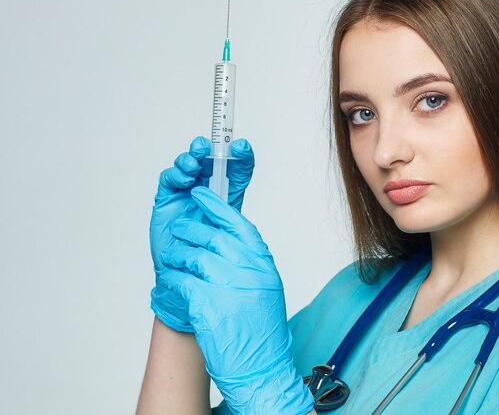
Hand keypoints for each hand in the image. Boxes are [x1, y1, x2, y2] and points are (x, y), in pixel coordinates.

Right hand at [149, 136, 254, 331]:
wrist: (190, 281)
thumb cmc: (215, 258)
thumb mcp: (236, 235)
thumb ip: (241, 213)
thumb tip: (250, 206)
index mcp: (228, 195)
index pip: (236, 169)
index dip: (240, 156)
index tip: (242, 147)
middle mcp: (206, 191)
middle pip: (208, 160)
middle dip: (208, 148)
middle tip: (207, 145)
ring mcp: (185, 195)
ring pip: (186, 166)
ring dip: (189, 160)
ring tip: (194, 163)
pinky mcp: (166, 202)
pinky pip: (168, 181)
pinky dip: (175, 175)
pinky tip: (183, 179)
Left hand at [157, 186, 312, 414]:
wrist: (261, 367)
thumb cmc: (261, 331)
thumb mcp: (265, 289)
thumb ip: (249, 263)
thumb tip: (226, 240)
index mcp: (264, 265)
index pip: (238, 225)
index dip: (216, 207)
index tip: (201, 195)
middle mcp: (250, 272)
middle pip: (214, 237)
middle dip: (190, 231)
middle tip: (177, 230)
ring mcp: (231, 288)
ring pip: (195, 257)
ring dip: (178, 256)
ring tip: (171, 260)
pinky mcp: (209, 307)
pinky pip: (182, 282)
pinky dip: (172, 281)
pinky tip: (169, 284)